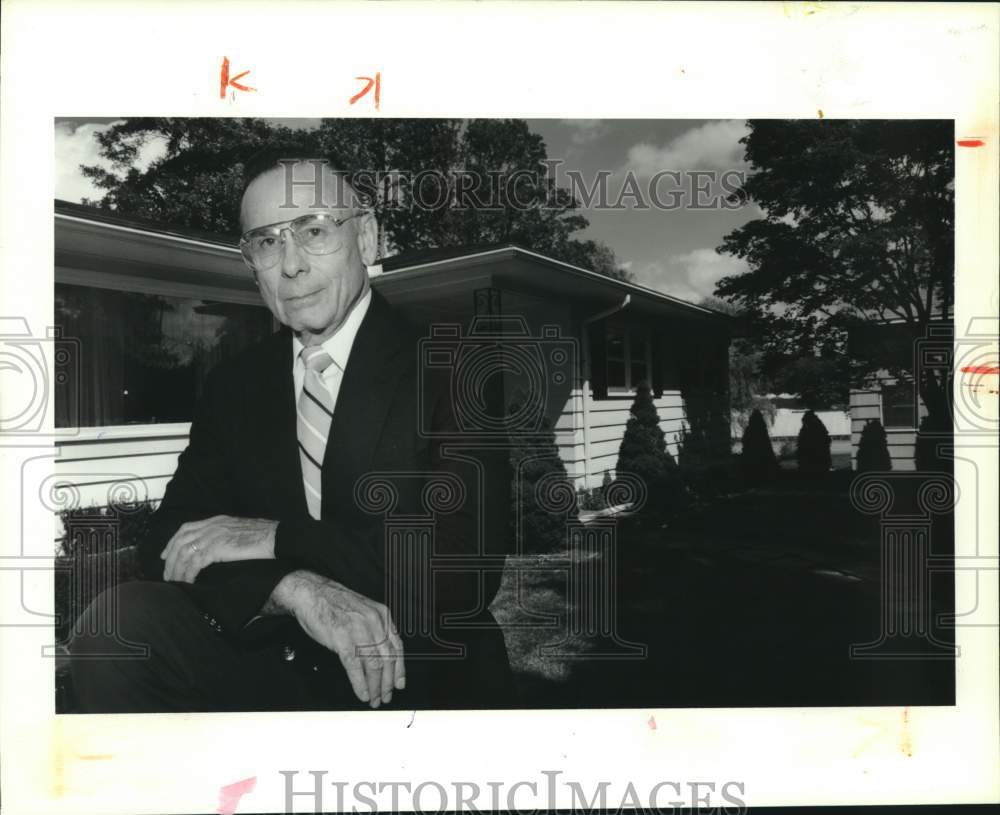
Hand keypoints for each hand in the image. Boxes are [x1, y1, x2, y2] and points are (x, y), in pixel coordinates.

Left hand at [161, 515, 276, 582]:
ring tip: (175, 582)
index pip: (186, 529)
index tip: (165, 555)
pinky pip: (195, 562)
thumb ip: (225, 535)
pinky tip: (188, 582)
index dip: (172, 542)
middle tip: (167, 575)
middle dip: (170, 560)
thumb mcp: (239, 530)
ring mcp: (213, 536)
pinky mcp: (217, 548)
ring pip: (185, 553)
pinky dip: (188, 573)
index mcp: (216, 520)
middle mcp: (211, 526)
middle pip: (180, 541)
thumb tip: (218, 548)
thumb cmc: (264, 536)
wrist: (276, 537)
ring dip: (177, 569)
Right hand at [275, 570, 404, 707]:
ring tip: (374, 699)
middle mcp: (374, 622)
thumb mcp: (364, 611)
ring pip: (373, 665)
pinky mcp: (342, 639)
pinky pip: (355, 666)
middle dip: (387, 682)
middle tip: (386, 696)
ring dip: (375, 687)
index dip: (400, 668)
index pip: (397, 646)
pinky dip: (360, 684)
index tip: (400, 684)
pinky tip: (362, 693)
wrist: (312, 593)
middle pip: (387, 659)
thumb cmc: (335, 604)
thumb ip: (375, 630)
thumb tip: (382, 655)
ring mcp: (359, 630)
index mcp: (382, 615)